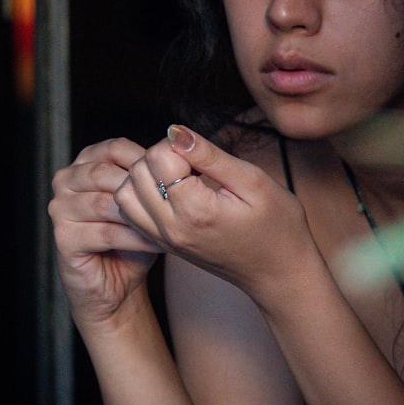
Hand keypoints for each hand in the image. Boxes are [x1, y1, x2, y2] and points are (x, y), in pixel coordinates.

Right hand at [49, 138, 162, 328]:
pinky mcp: (63, 238)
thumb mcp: (142, 201)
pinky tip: (157, 244)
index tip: (174, 175)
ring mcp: (59, 209)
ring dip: (140, 215)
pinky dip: (135, 239)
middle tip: (172, 200)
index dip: (147, 159)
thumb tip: (179, 154)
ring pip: (105, 203)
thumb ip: (150, 177)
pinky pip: (106, 233)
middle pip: (105, 173)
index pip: (114, 147)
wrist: (116, 284)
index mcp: (84, 163)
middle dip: (141, 187)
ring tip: (168, 224)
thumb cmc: (131, 238)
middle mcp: (65, 181)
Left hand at [114, 125, 321, 305]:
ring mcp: (164, 240)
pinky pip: (131, 213)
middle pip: (136, 173)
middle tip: (193, 164)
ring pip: (124, 195)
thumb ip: (210, 156)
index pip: (158, 157)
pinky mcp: (162, 244)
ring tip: (179, 176)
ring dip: (145, 176)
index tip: (204, 156)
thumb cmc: (277, 226)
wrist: (279, 273)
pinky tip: (170, 192)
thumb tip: (175, 131)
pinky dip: (141, 195)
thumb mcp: (253, 181)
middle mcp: (171, 229)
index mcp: (195, 211)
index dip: (179, 145)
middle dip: (160, 157)